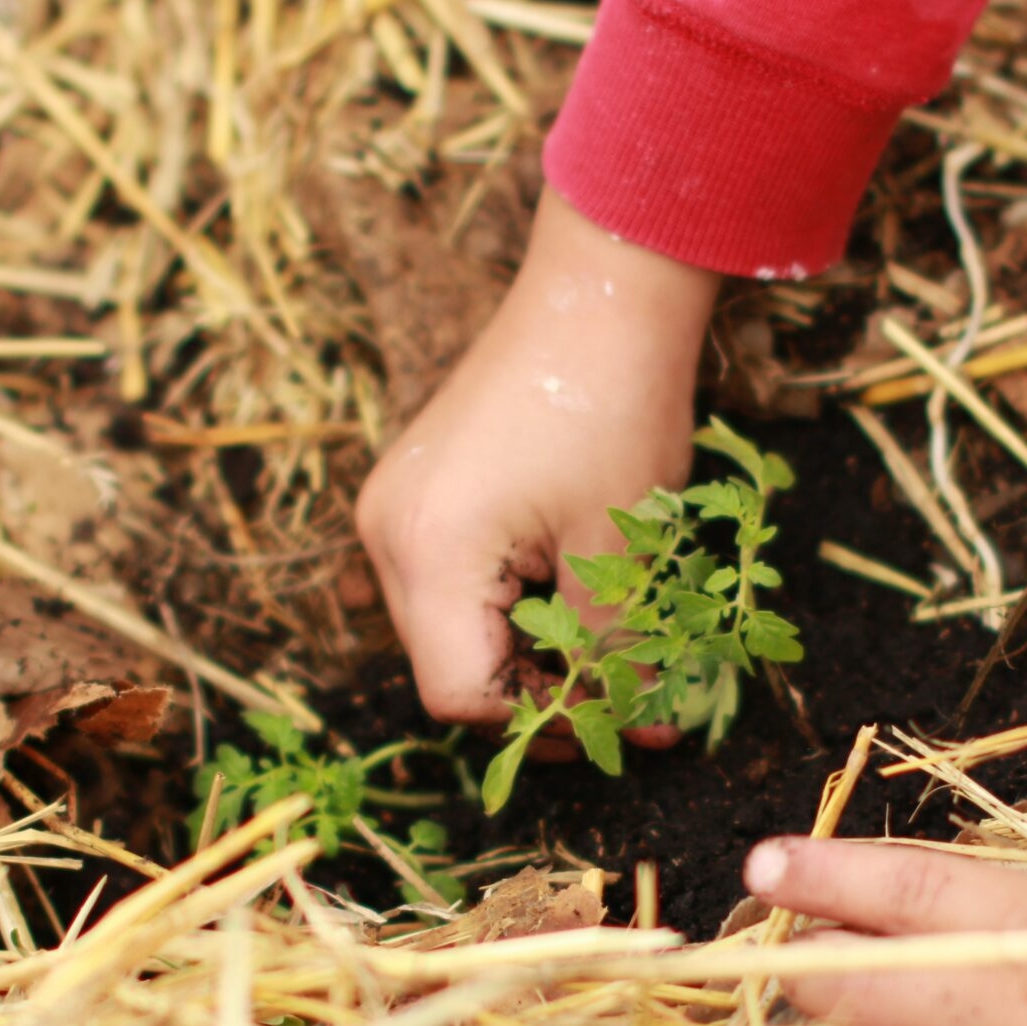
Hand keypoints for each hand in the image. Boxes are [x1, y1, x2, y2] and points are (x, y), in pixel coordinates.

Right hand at [355, 188, 720, 739]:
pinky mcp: (416, 491)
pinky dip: (505, 607)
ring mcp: (394, 509)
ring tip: (606, 648)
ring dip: (522, 655)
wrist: (602, 291)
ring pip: (448, 631)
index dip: (539, 724)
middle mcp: (388, 534)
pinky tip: (568, 597)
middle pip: (445, 669)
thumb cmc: (616, 409)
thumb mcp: (620, 550)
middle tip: (623, 697)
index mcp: (430, 551)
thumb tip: (638, 734)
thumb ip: (615, 652)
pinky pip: (448, 582)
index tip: (616, 718)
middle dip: (534, 697)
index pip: (458, 695)